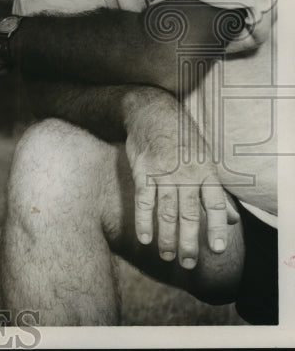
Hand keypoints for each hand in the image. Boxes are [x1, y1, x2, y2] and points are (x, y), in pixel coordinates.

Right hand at [124, 92, 239, 267]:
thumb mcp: (206, 160)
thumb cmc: (182, 138)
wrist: (152, 112)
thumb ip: (217, 192)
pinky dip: (143, 221)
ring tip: (168, 256)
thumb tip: (233, 219)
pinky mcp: (143, 172)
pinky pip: (143, 201)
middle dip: (189, 242)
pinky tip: (145, 238)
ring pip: (166, 212)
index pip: (216, 205)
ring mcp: (163, 174)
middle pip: (189, 214)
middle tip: (189, 264)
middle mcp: (186, 175)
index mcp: (206, 172)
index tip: (218, 250)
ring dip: (167, 237)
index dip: (217, 228)